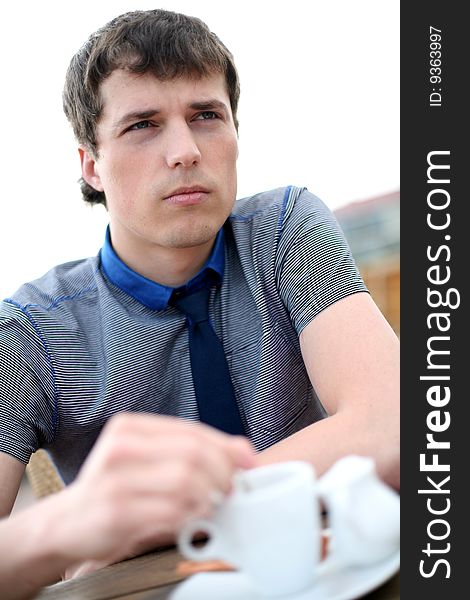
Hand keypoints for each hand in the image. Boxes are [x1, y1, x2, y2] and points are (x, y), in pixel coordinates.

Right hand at [51, 413, 254, 570]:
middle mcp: (120, 447)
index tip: (247, 463)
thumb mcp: (149, 460)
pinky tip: (190, 520)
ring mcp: (115, 479)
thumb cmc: (117, 488)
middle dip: (222, 473)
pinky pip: (171, 511)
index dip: (226, 447)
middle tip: (229, 490)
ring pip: (186, 480)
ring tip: (209, 505)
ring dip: (208, 496)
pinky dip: (191, 517)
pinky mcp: (116, 512)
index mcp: (129, 427)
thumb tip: (244, 451)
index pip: (191, 431)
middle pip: (192, 453)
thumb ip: (191, 451)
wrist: (68, 523)